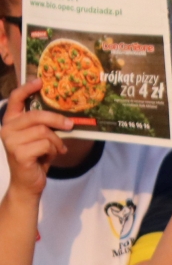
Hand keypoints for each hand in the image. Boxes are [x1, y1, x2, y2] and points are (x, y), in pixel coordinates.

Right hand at [1, 81, 71, 199]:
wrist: (28, 183)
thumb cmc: (36, 158)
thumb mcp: (40, 138)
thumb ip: (43, 125)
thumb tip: (65, 115)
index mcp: (11, 122)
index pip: (15, 99)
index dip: (27, 88)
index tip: (40, 81)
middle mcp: (7, 129)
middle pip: (36, 116)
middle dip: (57, 120)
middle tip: (70, 124)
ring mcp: (11, 141)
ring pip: (44, 132)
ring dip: (56, 142)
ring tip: (56, 149)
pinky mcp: (19, 153)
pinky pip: (46, 144)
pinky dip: (54, 151)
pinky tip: (51, 157)